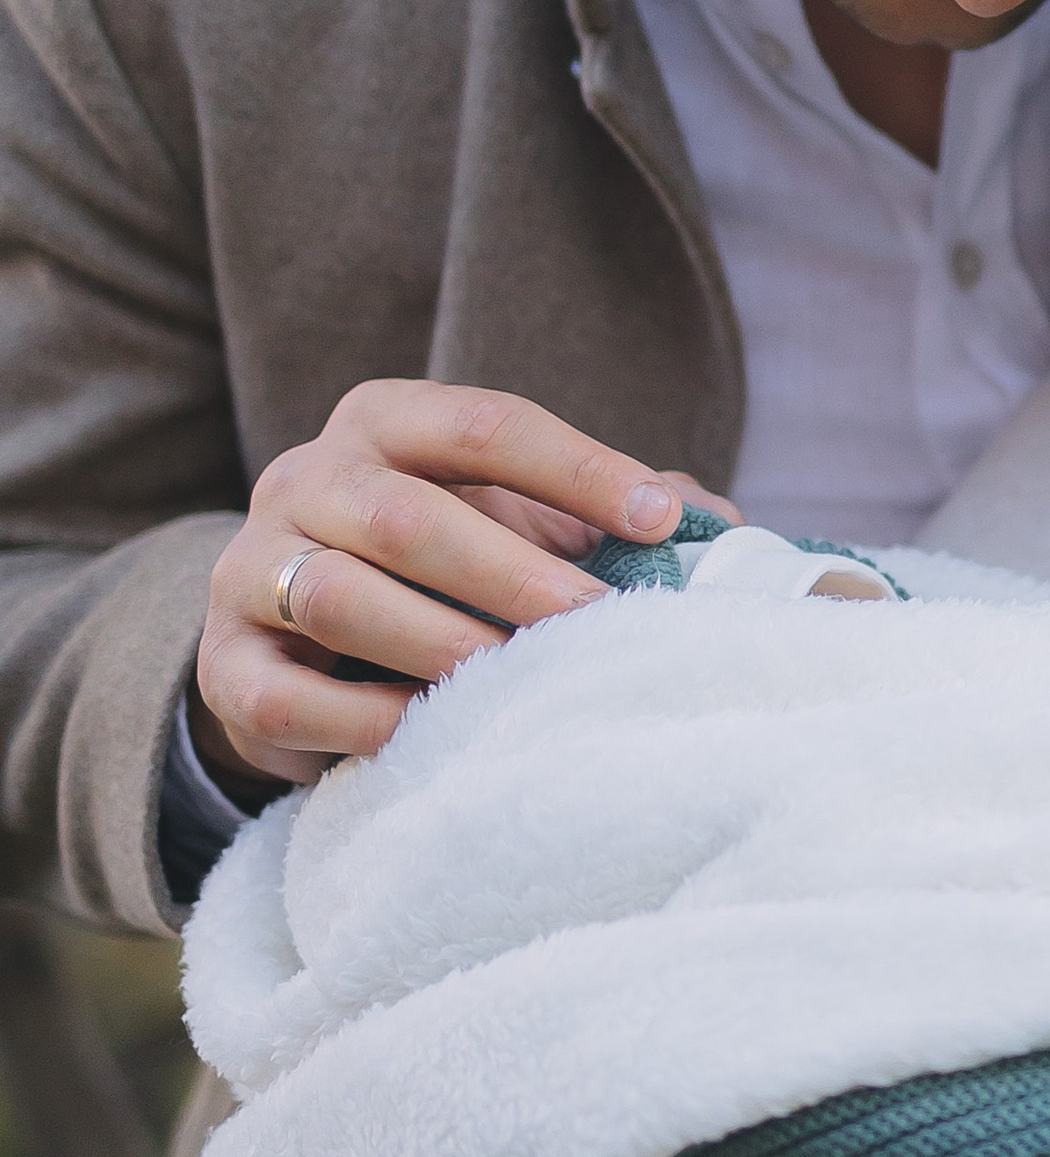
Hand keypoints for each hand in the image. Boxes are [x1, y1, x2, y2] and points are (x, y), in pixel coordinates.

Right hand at [193, 379, 715, 789]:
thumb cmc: (446, 565)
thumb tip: (718, 529)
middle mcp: (306, 477)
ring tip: (515, 686)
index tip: (660, 521)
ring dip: (440, 646)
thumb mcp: (517, 517)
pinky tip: (427, 734)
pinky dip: (361, 720)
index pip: (485, 424)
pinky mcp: (225, 664)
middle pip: (407, 516)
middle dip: (512, 575)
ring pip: (335, 596)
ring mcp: (249, 568)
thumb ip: (610, 512)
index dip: (578, 470)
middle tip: (596, 625)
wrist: (305, 638)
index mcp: (386, 422)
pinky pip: (284, 695)